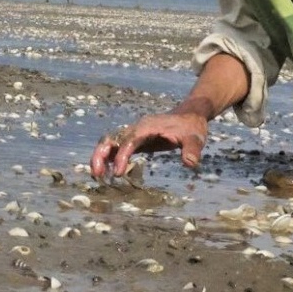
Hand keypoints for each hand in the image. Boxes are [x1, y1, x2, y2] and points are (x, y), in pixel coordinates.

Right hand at [89, 112, 209, 181]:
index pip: (129, 141)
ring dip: (100, 156)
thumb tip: (190, 163)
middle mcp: (137, 128)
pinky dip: (108, 158)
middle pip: (112, 138)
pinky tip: (107, 172)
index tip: (119, 173)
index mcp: (148, 127)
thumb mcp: (196, 137)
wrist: (190, 116)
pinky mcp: (136, 140)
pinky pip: (117, 147)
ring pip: (110, 142)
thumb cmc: (192, 127)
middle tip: (96, 174)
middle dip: (101, 154)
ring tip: (97, 175)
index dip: (121, 156)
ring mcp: (134, 133)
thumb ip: (192, 149)